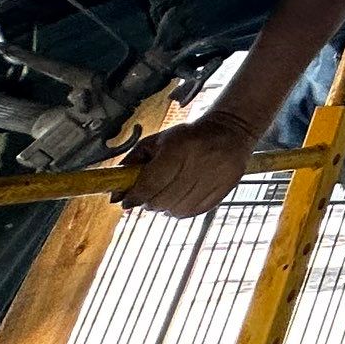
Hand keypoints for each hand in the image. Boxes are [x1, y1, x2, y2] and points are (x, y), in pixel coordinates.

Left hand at [119, 110, 259, 217]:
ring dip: (165, 207)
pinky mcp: (225, 188)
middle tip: (148, 196)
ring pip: (176, 210)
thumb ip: (131, 165)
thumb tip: (115, 195)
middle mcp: (199, 163)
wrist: (229, 131)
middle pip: (161, 200)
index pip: (150, 183)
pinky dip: (181, 210)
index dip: (135, 196)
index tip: (127, 201)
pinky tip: (181, 197)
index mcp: (180, 147)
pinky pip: (193, 212)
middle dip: (148, 202)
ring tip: (167, 194)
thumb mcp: (156, 142)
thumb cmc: (186, 137)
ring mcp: (215, 177)